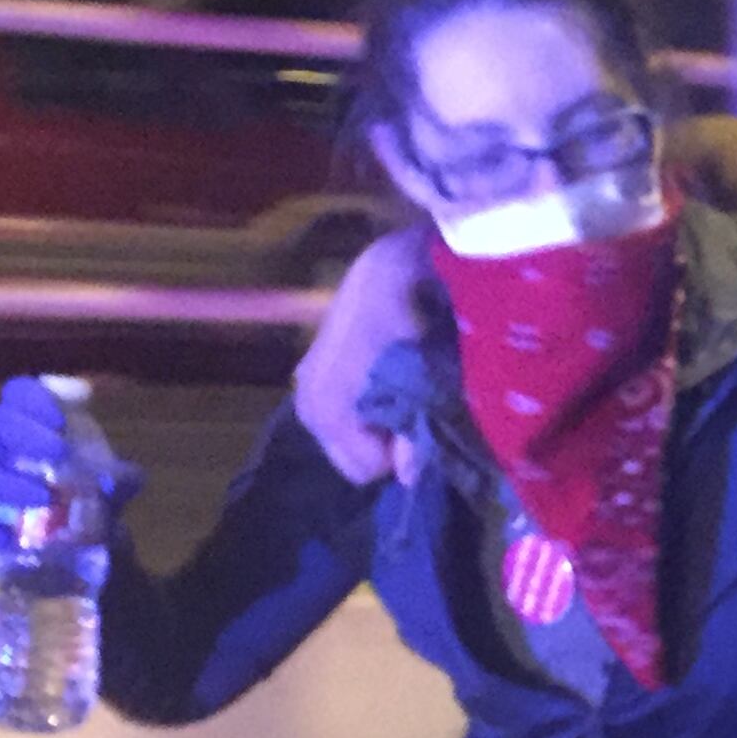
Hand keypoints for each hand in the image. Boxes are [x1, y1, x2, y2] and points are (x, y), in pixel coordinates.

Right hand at [0, 378, 142, 560]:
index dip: (35, 397)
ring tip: (45, 498)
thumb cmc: (84, 490)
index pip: (21, 392)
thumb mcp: (111, 483)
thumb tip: (125, 478)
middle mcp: (2, 440)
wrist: (67, 537)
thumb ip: (121, 477)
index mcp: (32, 420)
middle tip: (59, 451)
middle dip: (25, 432)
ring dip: (11, 483)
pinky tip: (13, 538)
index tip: (62, 417)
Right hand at [294, 227, 436, 486]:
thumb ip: (418, 433)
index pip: (368, 469)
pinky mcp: (313, 367)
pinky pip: (345, 410)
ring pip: (350, 435)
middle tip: (423, 408)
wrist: (396, 262)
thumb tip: (408, 475)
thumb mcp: (428, 381)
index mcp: (328, 411)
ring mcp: (306, 385)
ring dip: (382, 422)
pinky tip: (392, 372)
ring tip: (412, 386)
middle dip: (391, 443)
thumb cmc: (416, 320)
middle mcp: (308, 404)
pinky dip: (370, 401)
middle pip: (354, 458)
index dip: (405, 454)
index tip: (430, 423)